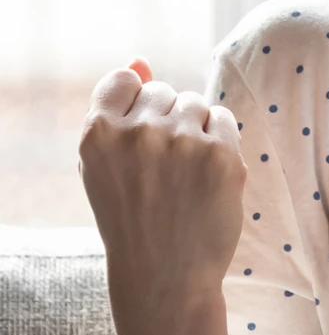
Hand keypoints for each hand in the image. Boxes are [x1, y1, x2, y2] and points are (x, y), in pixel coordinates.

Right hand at [78, 57, 247, 331]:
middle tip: (164, 167)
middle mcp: (138, 132)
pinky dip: (220, 141)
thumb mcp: (105, 165)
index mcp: (97, 133)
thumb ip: (117, 109)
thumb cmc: (132, 218)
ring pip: (196, 103)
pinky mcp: (221, 153)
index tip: (141, 136)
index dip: (137, 105)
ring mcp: (181, 141)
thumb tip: (140, 59)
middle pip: (165, 91)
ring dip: (196, 130)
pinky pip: (224, 119)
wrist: (165, 275)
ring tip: (185, 174)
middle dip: (168, 120)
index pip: (125, 80)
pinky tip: (208, 175)